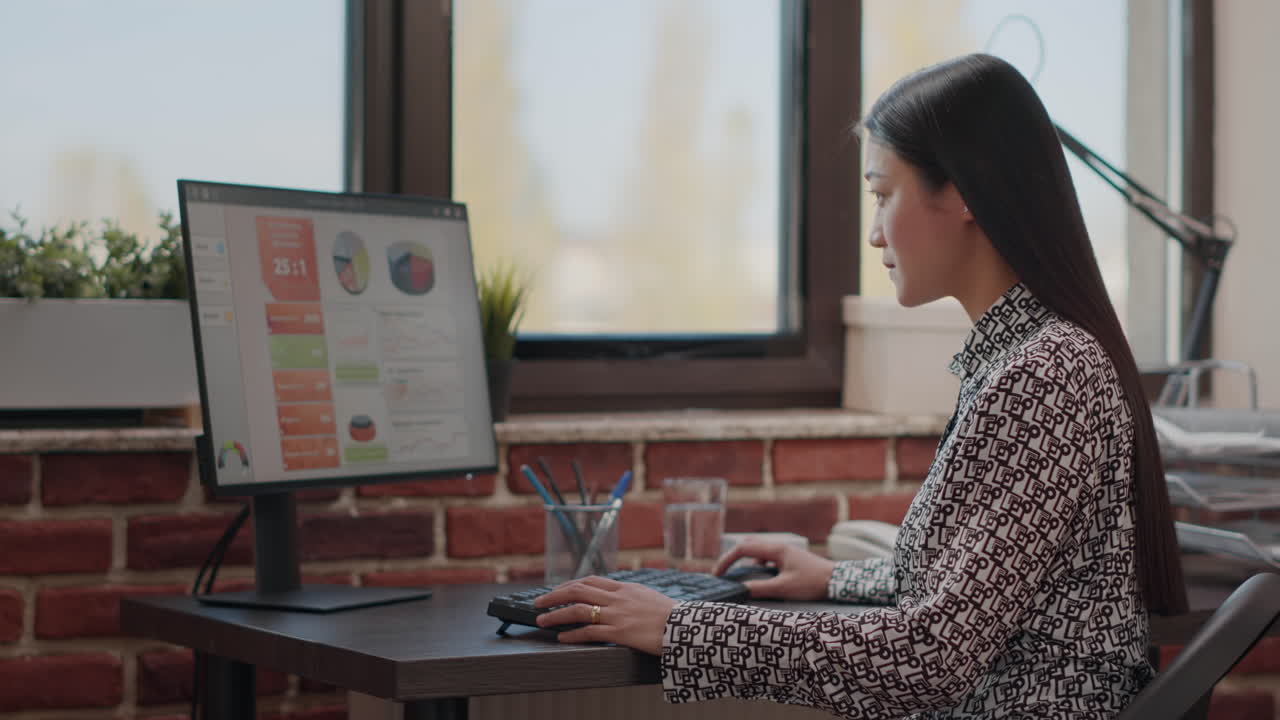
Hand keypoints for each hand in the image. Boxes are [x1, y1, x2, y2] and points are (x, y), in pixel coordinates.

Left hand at [532, 576, 675, 654]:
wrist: (686, 627)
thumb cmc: (671, 615)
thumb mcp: (649, 597)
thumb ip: (631, 595)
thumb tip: (618, 597)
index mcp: (625, 587)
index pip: (591, 580)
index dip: (571, 584)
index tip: (558, 590)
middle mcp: (618, 598)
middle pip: (578, 590)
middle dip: (555, 595)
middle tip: (538, 601)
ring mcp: (617, 614)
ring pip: (578, 609)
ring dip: (556, 614)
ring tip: (542, 620)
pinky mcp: (619, 632)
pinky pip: (589, 632)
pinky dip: (572, 634)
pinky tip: (562, 637)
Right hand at [712, 540, 835, 600]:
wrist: (838, 581)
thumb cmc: (813, 583)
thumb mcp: (784, 588)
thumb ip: (760, 589)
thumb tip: (741, 590)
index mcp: (776, 550)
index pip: (743, 549)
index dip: (727, 560)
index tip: (718, 575)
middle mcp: (780, 546)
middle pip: (748, 545)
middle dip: (733, 557)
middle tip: (723, 573)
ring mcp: (786, 551)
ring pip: (758, 551)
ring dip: (745, 561)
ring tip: (738, 576)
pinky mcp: (791, 558)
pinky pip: (768, 557)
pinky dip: (758, 565)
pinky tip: (760, 578)